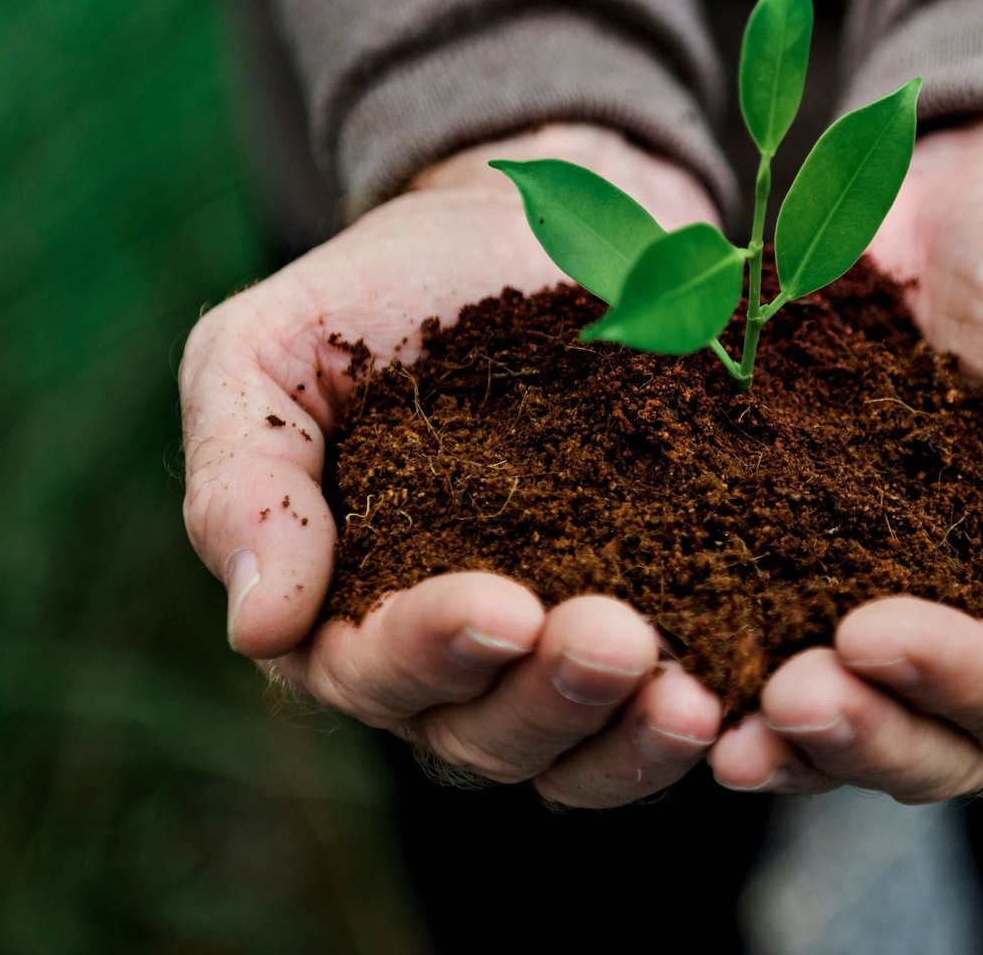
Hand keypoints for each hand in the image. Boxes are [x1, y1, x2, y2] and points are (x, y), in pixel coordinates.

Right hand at [180, 124, 727, 805]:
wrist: (518, 226)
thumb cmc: (370, 294)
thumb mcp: (264, 353)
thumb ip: (242, 478)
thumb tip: (258, 628)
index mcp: (335, 608)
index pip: (367, 671)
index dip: (430, 651)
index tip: (502, 604)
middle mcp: (441, 660)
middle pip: (478, 736)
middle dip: (545, 700)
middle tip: (617, 639)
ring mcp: (545, 654)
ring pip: (573, 755)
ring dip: (626, 739)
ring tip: (688, 694)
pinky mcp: (648, 623)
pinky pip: (659, 717)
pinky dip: (694, 725)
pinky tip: (741, 697)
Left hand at [711, 119, 982, 800]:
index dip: (948, 687)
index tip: (872, 635)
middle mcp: (951, 629)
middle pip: (908, 736)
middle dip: (850, 729)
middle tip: (785, 692)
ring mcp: (850, 586)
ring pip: (817, 702)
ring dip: (770, 725)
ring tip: (711, 711)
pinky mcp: (764, 533)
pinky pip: (728, 607)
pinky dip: (697, 639)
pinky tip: (649, 644)